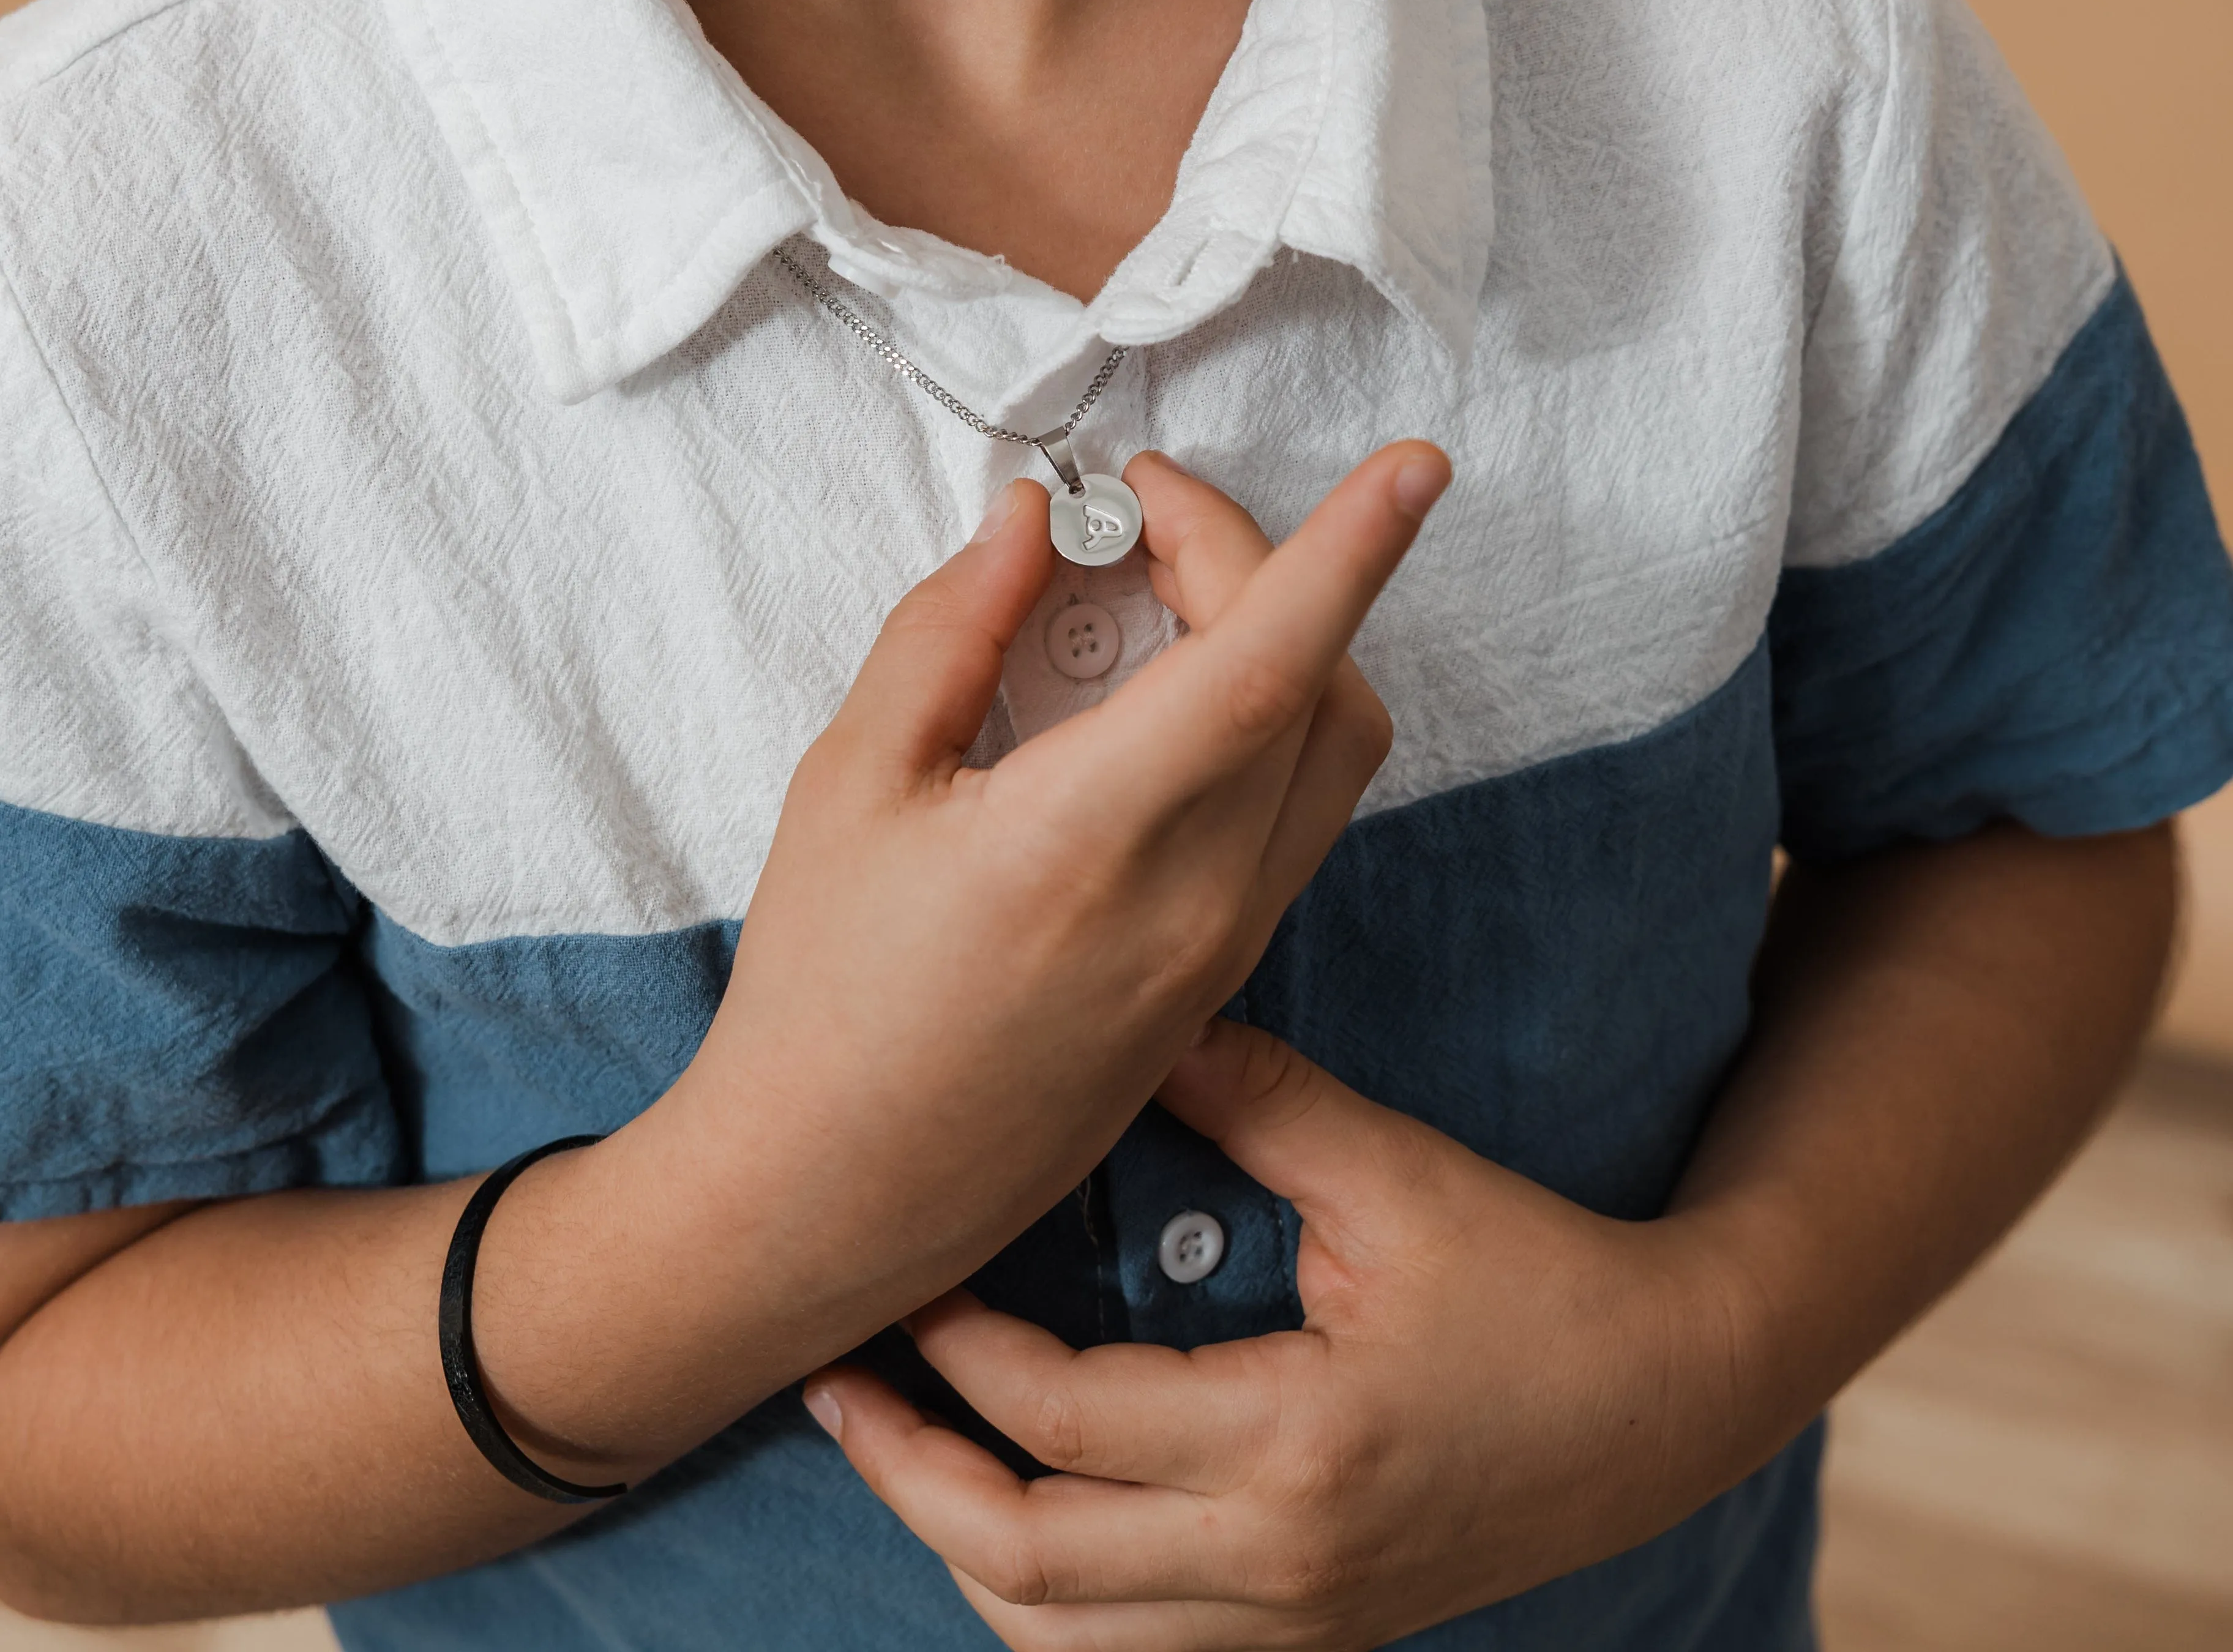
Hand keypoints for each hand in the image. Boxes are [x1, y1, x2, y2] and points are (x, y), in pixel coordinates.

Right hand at [632, 446, 1450, 1404]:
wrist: (832, 1195)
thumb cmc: (820, 991)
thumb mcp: (851, 782)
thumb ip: (951, 631)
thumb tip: (1032, 524)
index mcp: (1089, 839)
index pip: (1264, 664)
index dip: (1347, 551)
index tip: (1416, 466)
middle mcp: (1193, 901)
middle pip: (1317, 689)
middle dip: (1264, 565)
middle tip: (1142, 519)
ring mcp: (1221, 952)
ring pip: (1328, 758)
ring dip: (1282, 649)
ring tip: (1153, 605)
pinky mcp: (1220, 983)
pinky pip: (1292, 824)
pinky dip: (1264, 730)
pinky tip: (1156, 712)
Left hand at [803, 1020, 1767, 1650]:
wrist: (1666, 1399)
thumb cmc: (1533, 1275)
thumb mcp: (1396, 1173)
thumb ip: (1255, 1095)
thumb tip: (1137, 1021)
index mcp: (1293, 1447)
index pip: (1062, 1420)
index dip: (959, 1349)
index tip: (904, 1274)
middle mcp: (1279, 1569)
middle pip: (1028, 1567)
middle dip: (909, 1476)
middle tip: (832, 1386)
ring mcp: (1295, 1625)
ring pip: (1065, 1648)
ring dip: (965, 1554)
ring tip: (903, 1452)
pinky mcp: (1311, 1636)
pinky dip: (1048, 1610)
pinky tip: (1016, 1526)